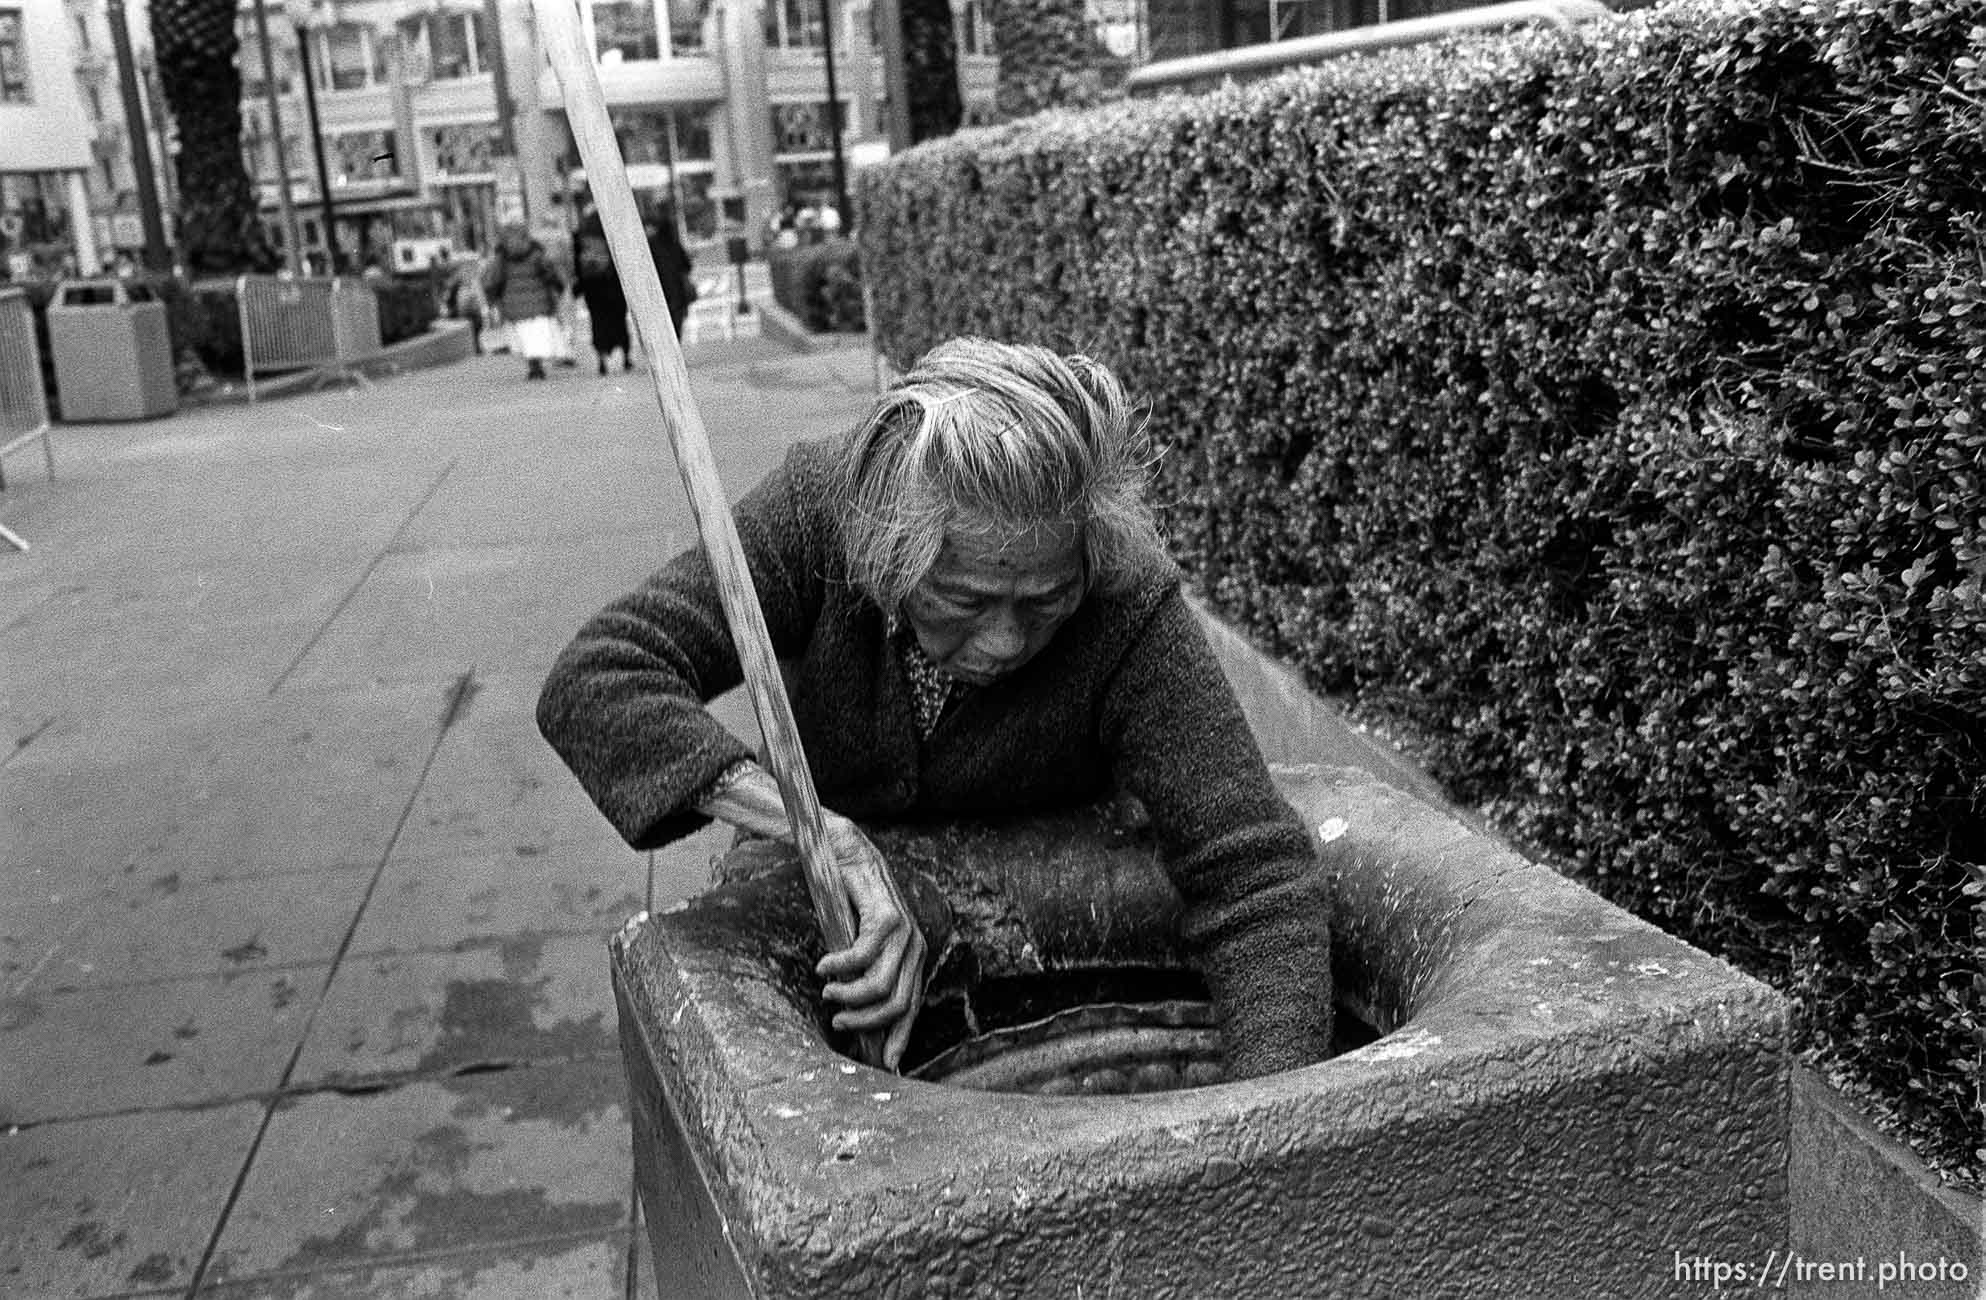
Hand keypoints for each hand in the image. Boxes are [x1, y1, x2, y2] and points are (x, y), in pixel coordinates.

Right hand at [814, 815, 925, 1070]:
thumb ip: (864, 980)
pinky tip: (823, 966)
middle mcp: (917, 948)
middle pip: (897, 1005)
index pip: (912, 1010)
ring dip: (848, 995)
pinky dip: (839, 967)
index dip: (899, 1039)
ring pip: (880, 985)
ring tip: (827, 991)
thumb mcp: (860, 950)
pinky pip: (863, 957)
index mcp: (915, 960)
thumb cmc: (850, 908)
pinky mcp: (888, 917)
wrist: (848, 856)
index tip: (884, 1065)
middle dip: (864, 1022)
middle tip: (837, 1020)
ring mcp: (906, 932)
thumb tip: (853, 1024)